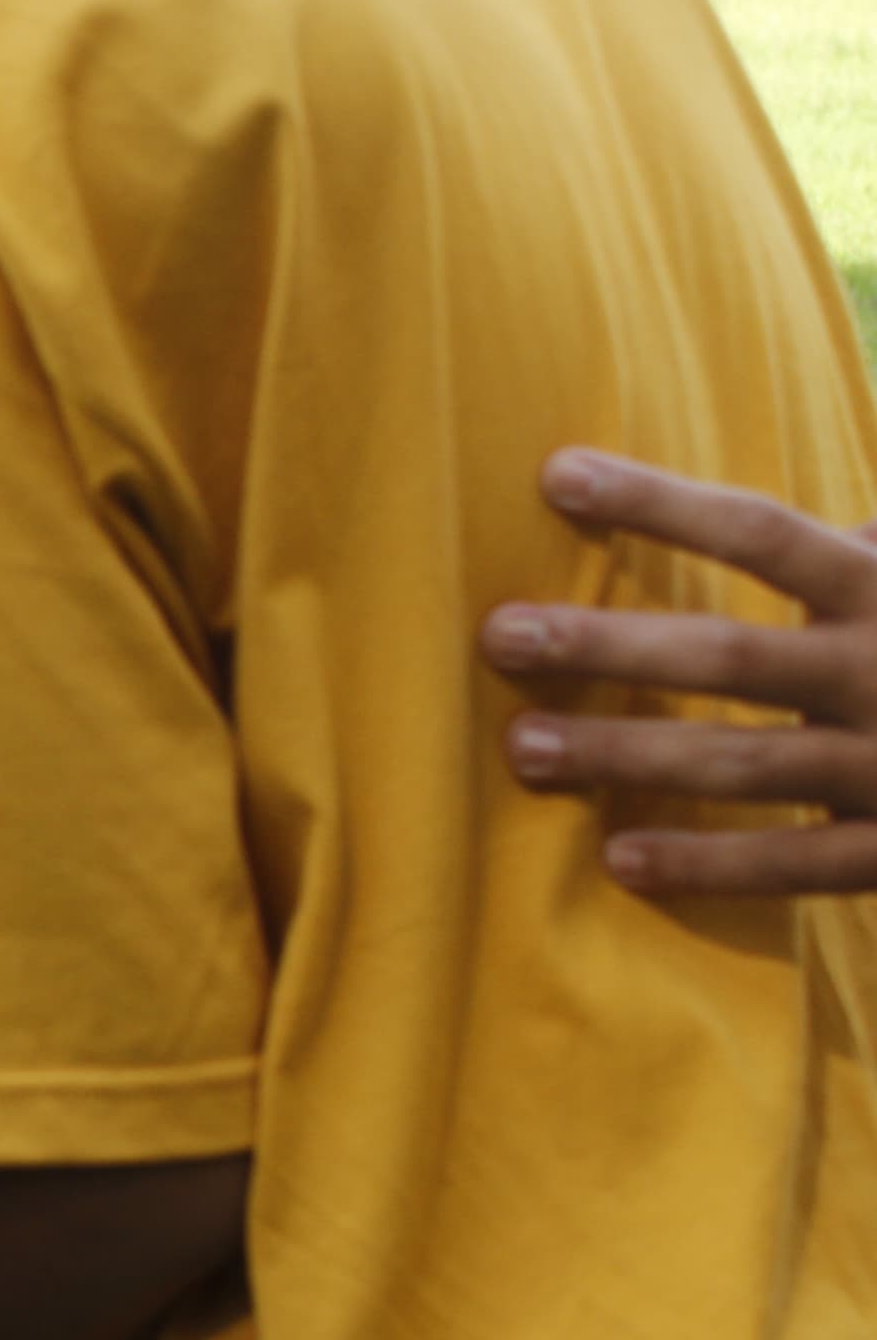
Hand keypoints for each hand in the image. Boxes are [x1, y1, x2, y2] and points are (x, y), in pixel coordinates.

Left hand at [483, 446, 876, 892]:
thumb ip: (849, 536)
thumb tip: (777, 480)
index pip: (763, 532)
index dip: (662, 502)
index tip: (556, 474)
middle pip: (732, 657)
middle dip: (613, 647)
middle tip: (499, 635)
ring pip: (747, 765)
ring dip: (631, 757)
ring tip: (523, 747)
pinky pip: (802, 862)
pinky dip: (715, 865)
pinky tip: (620, 859)